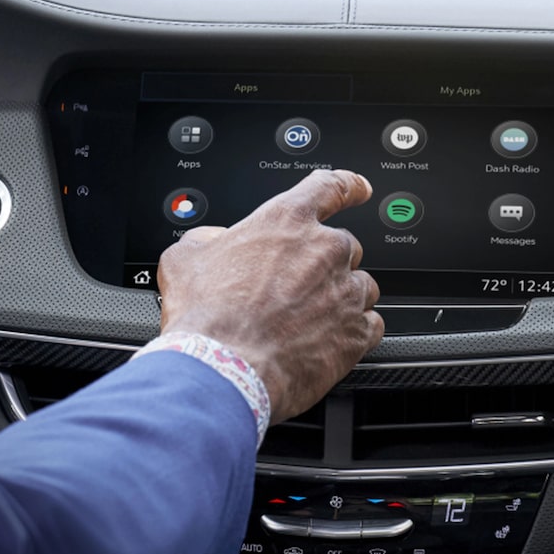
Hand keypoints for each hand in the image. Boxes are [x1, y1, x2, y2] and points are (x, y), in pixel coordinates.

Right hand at [156, 169, 383, 422]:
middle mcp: (324, 249)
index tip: (358, 188)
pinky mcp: (356, 333)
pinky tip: (323, 342)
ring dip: (339, 297)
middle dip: (323, 264)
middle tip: (291, 289)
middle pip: (344, 245)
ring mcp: (346, 291)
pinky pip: (369, 325)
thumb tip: (216, 241)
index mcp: (286, 221)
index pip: (330, 187)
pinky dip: (351, 331)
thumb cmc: (205, 315)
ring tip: (305, 320)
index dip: (347, 186)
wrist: (223, 368)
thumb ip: (207, 239)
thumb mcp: (184, 259)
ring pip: (360, 286)